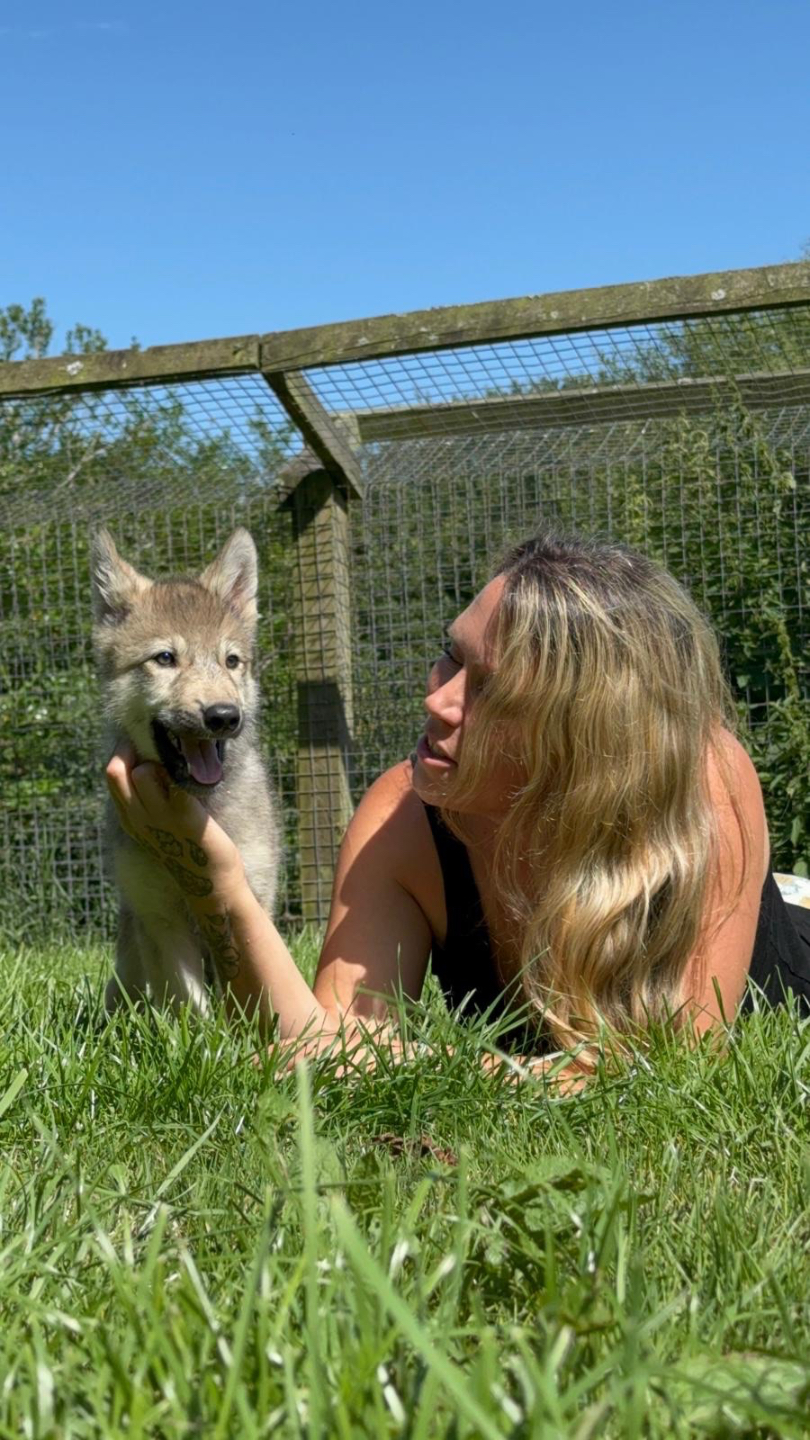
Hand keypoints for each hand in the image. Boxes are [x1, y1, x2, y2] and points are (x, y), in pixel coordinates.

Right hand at [105, 740, 244, 902]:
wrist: (210, 881)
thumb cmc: (187, 846)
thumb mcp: (156, 825)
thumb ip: (146, 800)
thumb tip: (147, 764)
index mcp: (129, 818)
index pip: (111, 775)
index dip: (124, 754)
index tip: (142, 747)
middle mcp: (137, 817)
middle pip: (116, 770)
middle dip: (137, 754)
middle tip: (161, 755)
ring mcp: (159, 817)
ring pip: (143, 772)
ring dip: (161, 764)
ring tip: (178, 773)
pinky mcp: (185, 816)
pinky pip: (176, 782)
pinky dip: (183, 774)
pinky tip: (195, 779)